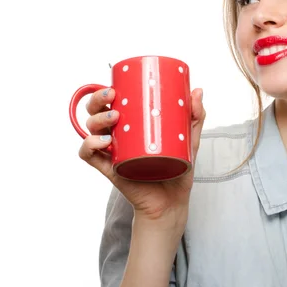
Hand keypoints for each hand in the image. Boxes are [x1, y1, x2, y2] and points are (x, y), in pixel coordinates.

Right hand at [78, 87, 205, 225]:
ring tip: (114, 118)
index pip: (109, 102)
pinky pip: (88, 155)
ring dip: (96, 119)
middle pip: (95, 112)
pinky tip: (104, 141)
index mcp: (130, 124)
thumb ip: (195, 116)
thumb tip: (198, 91)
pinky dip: (89, 145)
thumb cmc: (178, 168)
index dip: (104, 91)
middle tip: (112, 95)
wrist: (172, 201)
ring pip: (90, 129)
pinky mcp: (108, 169)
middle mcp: (116, 135)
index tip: (116, 86)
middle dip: (96, 100)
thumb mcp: (189, 140)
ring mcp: (111, 152)